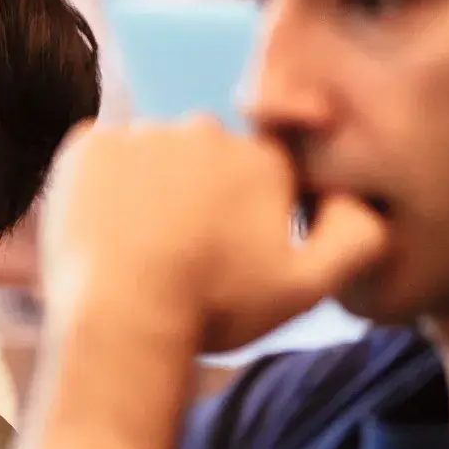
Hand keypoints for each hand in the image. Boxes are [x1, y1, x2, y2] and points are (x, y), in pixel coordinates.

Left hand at [40, 118, 386, 352]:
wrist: (121, 318)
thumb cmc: (214, 310)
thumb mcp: (306, 288)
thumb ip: (356, 238)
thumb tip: (359, 197)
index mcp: (262, 159)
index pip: (255, 172)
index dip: (239, 214)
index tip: (219, 253)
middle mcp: (206, 130)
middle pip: (201, 158)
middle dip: (194, 194)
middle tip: (176, 252)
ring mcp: (143, 133)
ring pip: (149, 156)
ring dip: (145, 188)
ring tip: (136, 246)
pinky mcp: (88, 145)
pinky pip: (99, 155)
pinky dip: (99, 185)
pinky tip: (102, 229)